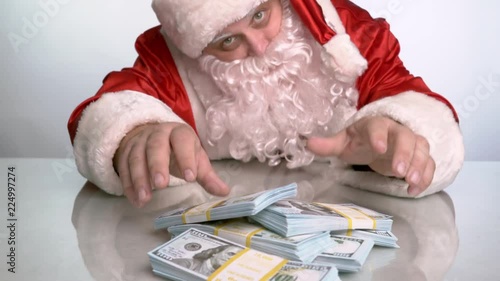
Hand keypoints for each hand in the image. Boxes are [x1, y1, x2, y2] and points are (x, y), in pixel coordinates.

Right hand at [113, 122, 228, 207]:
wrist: (151, 135)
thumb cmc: (178, 150)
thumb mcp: (195, 158)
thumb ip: (207, 175)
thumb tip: (224, 192)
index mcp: (179, 133)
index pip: (182, 141)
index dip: (186, 157)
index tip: (190, 177)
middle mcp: (157, 134)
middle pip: (155, 146)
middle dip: (158, 165)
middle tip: (162, 185)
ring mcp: (138, 142)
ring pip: (136, 157)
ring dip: (139, 178)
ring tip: (145, 198)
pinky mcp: (124, 153)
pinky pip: (123, 168)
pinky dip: (128, 185)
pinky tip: (136, 200)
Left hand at [306, 116, 434, 195]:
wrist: (378, 140)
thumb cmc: (359, 141)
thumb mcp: (342, 142)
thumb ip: (327, 144)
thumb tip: (307, 143)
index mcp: (375, 125)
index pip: (378, 127)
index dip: (379, 136)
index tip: (379, 148)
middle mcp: (396, 131)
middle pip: (406, 137)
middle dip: (405, 153)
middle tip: (400, 171)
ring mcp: (410, 142)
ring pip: (421, 149)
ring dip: (419, 165)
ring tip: (411, 182)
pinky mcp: (419, 156)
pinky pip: (428, 163)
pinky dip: (426, 176)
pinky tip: (415, 189)